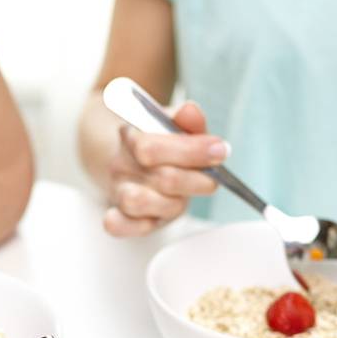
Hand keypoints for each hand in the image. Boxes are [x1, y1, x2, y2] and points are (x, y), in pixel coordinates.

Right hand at [102, 101, 227, 236]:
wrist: (131, 162)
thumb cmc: (160, 146)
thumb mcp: (174, 127)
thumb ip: (186, 121)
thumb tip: (191, 111)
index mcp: (131, 135)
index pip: (153, 146)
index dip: (191, 150)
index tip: (219, 150)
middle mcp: (120, 164)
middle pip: (160, 178)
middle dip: (195, 180)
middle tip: (213, 178)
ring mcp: (118, 191)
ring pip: (140, 203)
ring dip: (173, 203)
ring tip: (184, 197)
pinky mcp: (117, 217)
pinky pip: (117, 226)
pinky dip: (138, 225)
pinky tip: (156, 216)